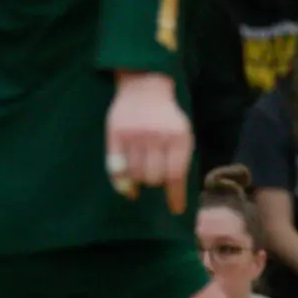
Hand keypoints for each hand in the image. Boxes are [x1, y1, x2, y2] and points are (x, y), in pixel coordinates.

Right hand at [106, 72, 191, 212]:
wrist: (145, 88)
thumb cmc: (167, 118)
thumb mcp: (182, 134)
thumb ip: (179, 161)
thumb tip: (173, 193)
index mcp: (178, 137)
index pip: (176, 174)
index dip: (175, 195)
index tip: (175, 209)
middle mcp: (156, 136)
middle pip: (154, 177)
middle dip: (156, 182)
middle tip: (156, 174)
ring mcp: (134, 135)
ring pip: (135, 175)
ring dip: (140, 180)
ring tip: (143, 171)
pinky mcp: (115, 135)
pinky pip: (116, 168)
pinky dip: (121, 183)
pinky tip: (127, 187)